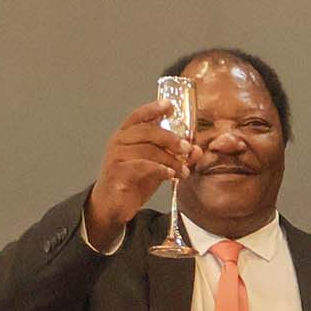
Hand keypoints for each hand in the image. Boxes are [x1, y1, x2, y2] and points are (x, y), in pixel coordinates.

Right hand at [83, 99, 194, 249]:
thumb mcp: (158, 165)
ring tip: (184, 171)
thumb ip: (176, 156)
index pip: (139, 116)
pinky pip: (141, 166)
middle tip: (188, 148)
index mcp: (127, 135)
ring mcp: (117, 156)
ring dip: (170, 159)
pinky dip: (159, 169)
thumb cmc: (134, 180)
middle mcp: (119, 141)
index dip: (153, 109)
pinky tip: (171, 174)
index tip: (170, 106)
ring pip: (147, 149)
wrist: (113, 204)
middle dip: (171, 138)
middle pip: (147, 131)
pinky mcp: (118, 172)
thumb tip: (196, 150)